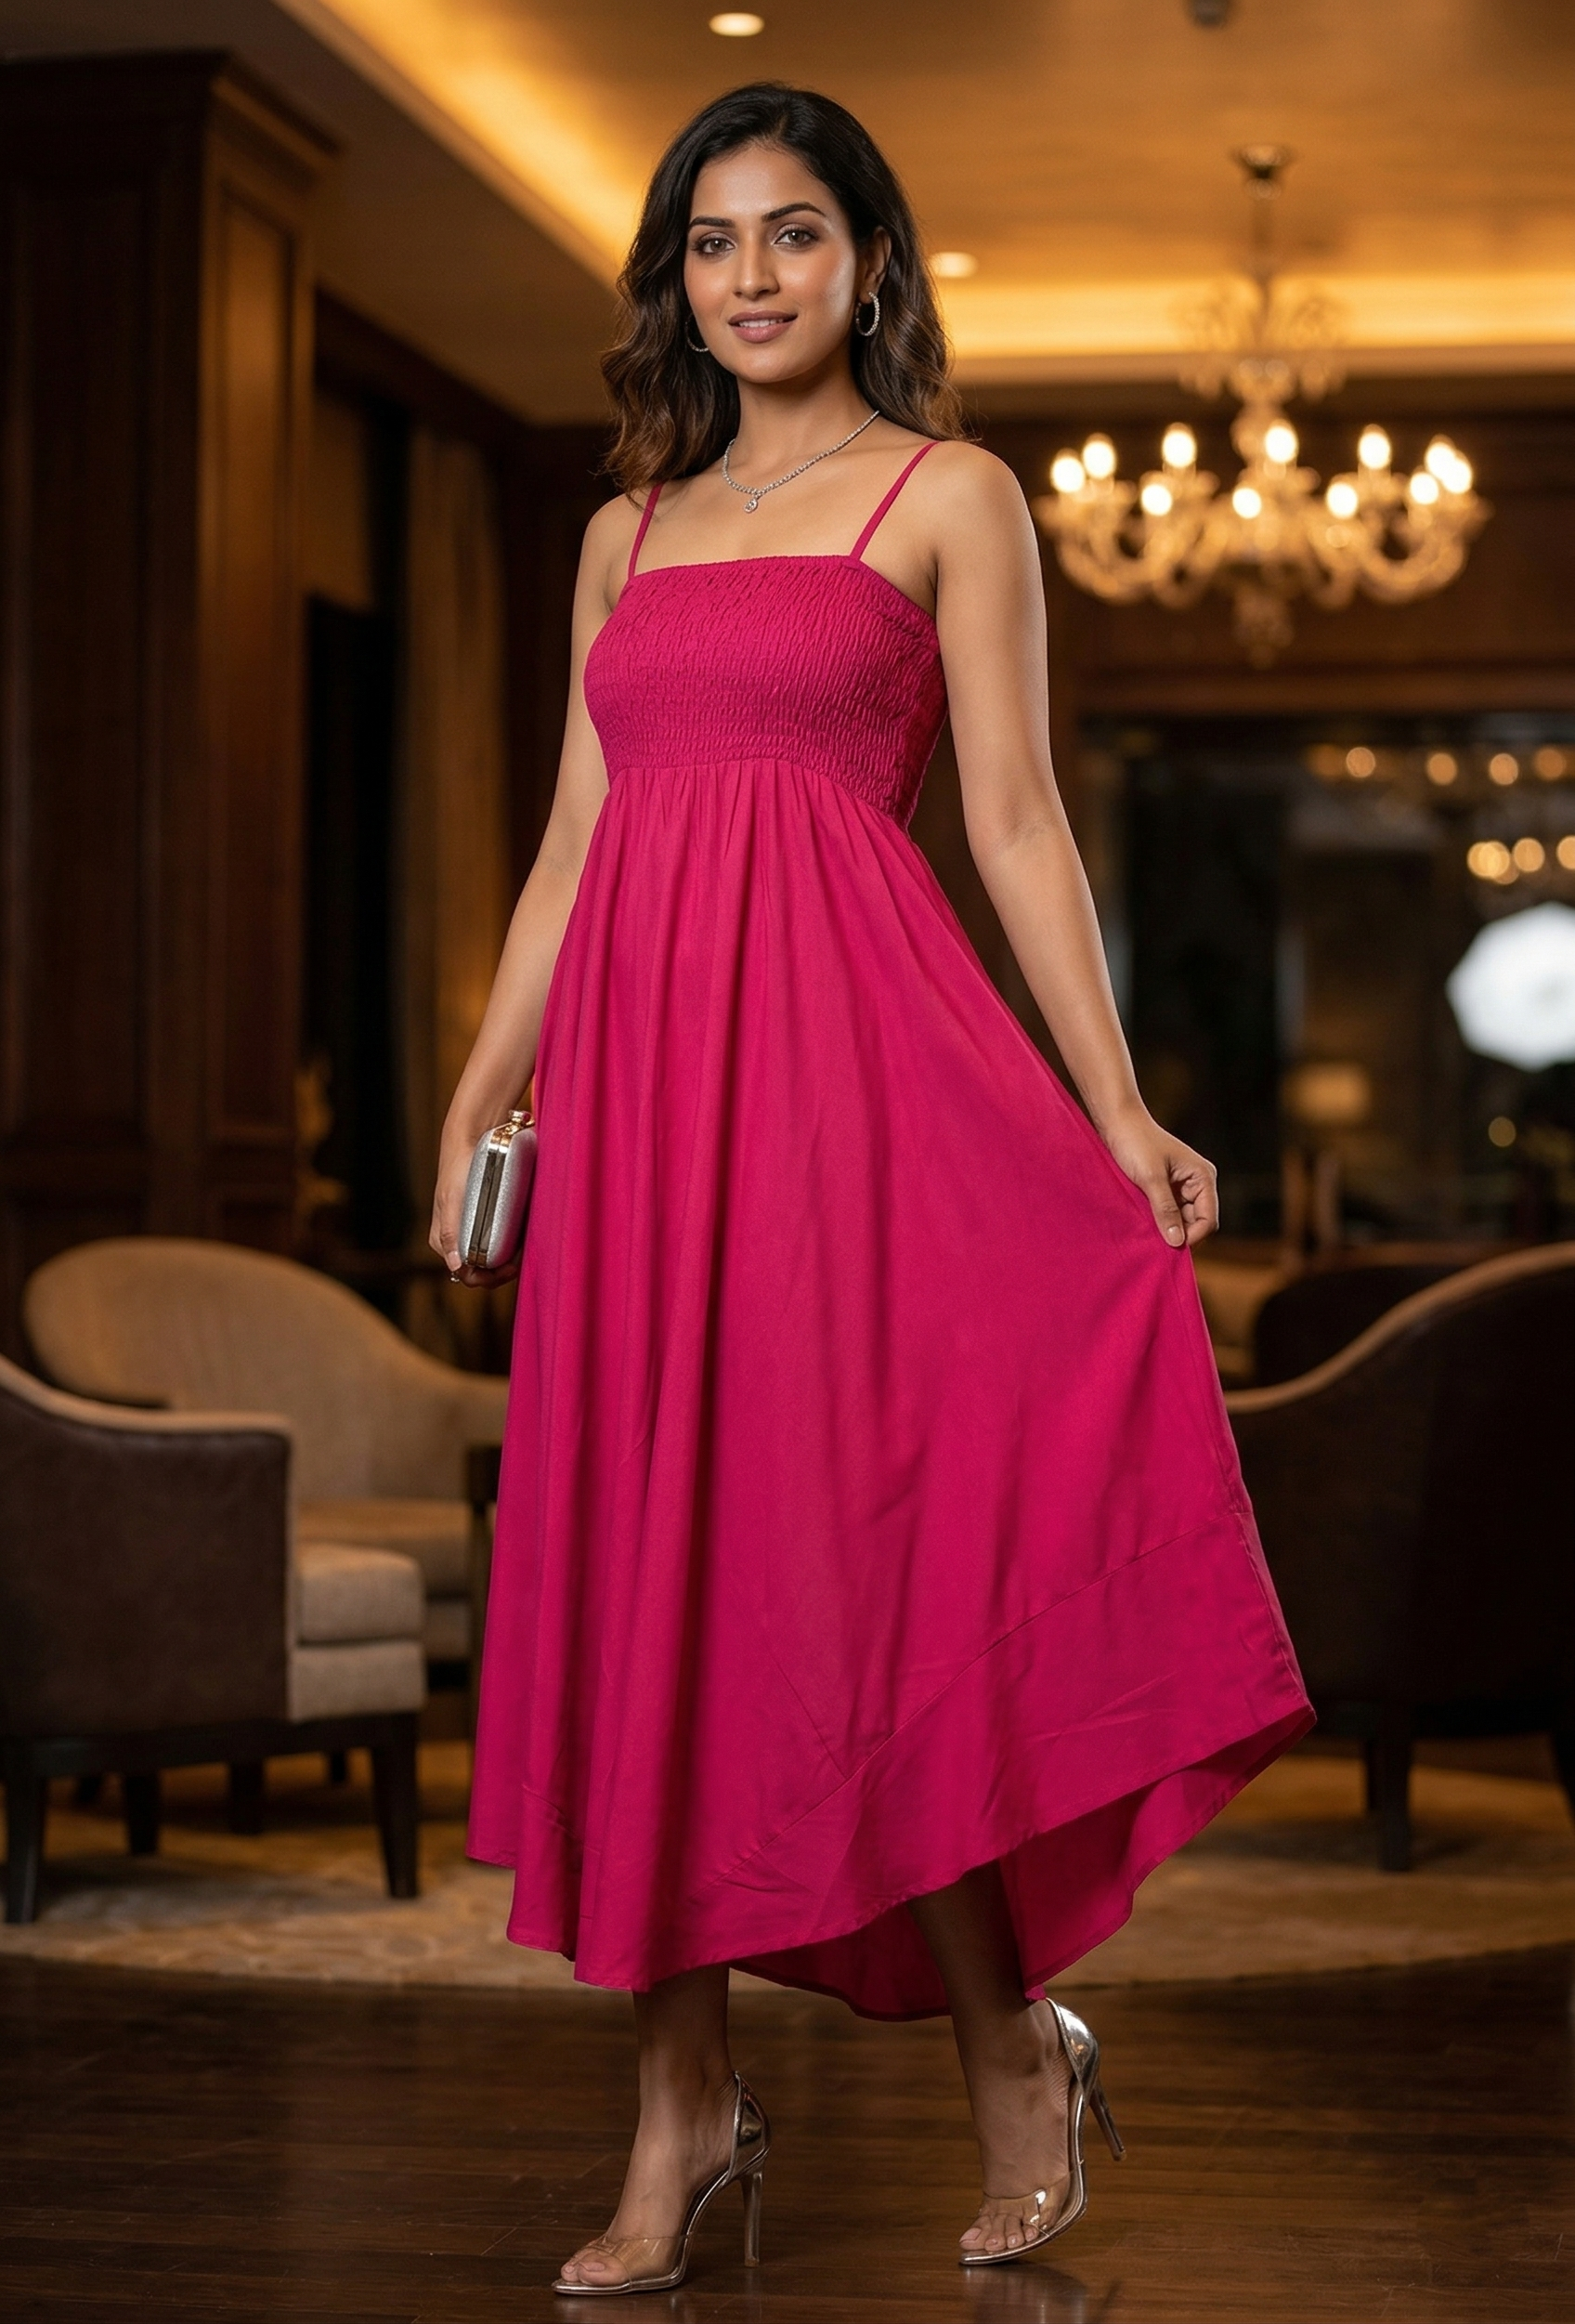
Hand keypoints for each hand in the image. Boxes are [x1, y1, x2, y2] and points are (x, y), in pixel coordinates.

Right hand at [429, 1141, 521, 1289]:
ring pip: (490, 1256)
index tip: (508, 1269)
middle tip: (518, 1263)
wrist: (469, 1141)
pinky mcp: (484, 1219)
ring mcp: (471, 1230)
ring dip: (507, 1259)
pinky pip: (497, 1239)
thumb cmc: (456, 1170)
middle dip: (500, 1272)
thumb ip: (450, 1234)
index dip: (487, 1279)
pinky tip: (521, 1237)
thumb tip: (456, 1267)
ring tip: (522, 1251)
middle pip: (480, 1270)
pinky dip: (510, 1243)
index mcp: (443, 1242)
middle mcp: (456, 1240)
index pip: (466, 1275)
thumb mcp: (451, 1201)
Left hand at [1100, 1107, 1218, 1247]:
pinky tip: (1144, 1223)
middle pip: (1197, 1222)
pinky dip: (1158, 1220)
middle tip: (1155, 1243)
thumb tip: (1177, 1241)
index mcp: (1203, 1177)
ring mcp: (1182, 1187)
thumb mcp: (1151, 1178)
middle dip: (1179, 1233)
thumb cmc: (1136, 1143)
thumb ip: (1165, 1209)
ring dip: (1167, 1228)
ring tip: (1147, 1231)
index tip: (1168, 1247)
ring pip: (1181, 1220)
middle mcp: (1198, 1183)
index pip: (1208, 1219)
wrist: (1118, 1122)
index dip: (1192, 1236)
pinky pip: (1168, 1212)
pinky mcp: (1166, 1189)